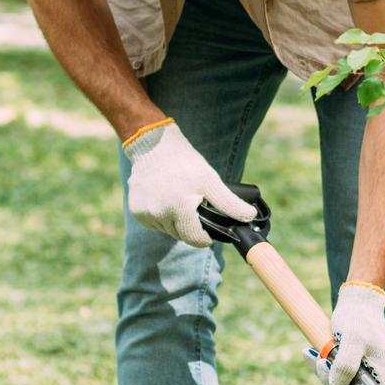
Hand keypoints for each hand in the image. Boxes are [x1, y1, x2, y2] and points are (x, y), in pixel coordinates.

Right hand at [123, 119, 254, 246]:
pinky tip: (164, 200)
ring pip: (167, 230)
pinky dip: (161, 216)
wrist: (153, 146)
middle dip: (191, 227)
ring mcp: (144, 213)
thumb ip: (229, 202)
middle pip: (181, 235)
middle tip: (195, 209)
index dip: (206, 238)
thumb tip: (249, 217)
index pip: (195, 238)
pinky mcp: (135, 210)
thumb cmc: (185, 163)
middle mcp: (158, 213)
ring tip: (179, 200)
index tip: (210, 232)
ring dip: (175, 222)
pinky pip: (154, 222)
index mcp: (178, 208)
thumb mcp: (210, 180)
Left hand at [303, 283, 384, 384]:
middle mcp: (381, 375)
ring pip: (343, 382)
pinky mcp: (358, 363)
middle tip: (318, 361)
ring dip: (324, 371)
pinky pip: (339, 371)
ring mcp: (369, 369)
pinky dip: (325, 364)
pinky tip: (311, 352)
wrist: (357, 300)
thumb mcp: (352, 340)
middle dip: (331, 380)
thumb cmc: (358, 318)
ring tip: (310, 352)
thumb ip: (346, 366)